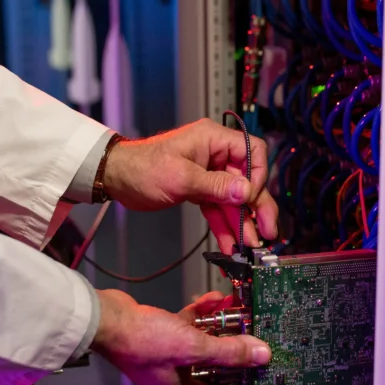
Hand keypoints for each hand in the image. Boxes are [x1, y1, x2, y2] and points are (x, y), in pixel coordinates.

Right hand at [91, 289, 271, 384]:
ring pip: (199, 340)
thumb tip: (260, 356)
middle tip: (248, 324)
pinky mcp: (159, 334)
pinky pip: (186, 326)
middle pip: (210, 360)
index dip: (238, 368)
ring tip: (234, 306)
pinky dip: (199, 314)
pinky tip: (211, 299)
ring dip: (216, 323)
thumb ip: (229, 351)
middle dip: (229, 339)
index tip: (254, 352)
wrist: (107, 319)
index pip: (218, 384)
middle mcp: (171, 377)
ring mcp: (164, 355)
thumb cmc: (143, 341)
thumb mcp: (193, 346)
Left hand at [104, 119, 277, 252]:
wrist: (116, 178)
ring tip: (250, 244)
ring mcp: (208, 173)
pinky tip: (231, 243)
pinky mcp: (200, 189)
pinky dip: (224, 225)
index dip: (257, 176)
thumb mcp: (181, 178)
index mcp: (213, 139)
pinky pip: (218, 208)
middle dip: (257, 207)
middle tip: (268, 230)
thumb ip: (216, 186)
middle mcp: (215, 154)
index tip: (251, 198)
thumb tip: (246, 192)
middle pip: (247, 180)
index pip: (252, 152)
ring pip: (234, 199)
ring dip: (242, 222)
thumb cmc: (142, 168)